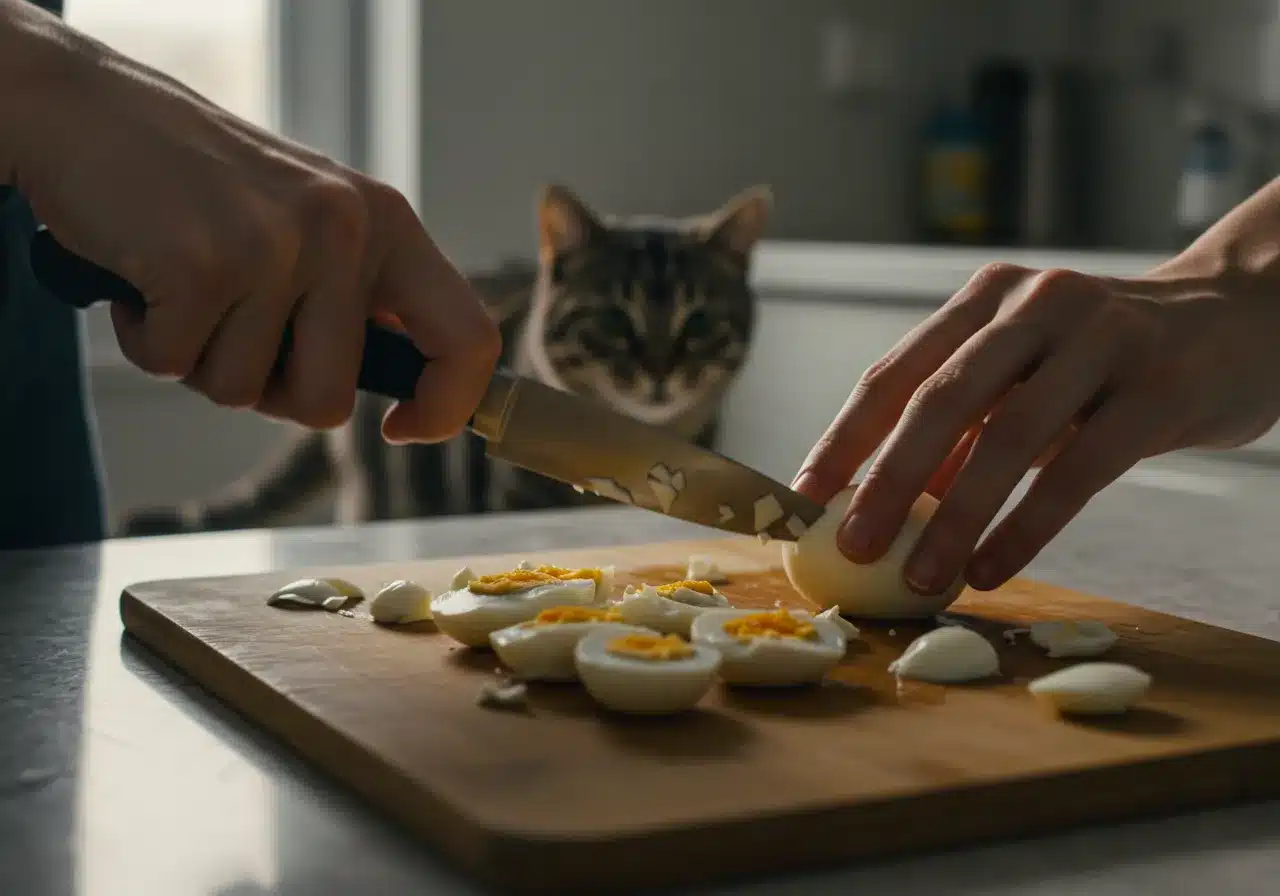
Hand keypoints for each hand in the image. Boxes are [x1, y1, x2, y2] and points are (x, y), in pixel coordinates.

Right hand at [8, 13, 499, 440]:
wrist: (89, 112)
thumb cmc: (204, 187)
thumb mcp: (311, 223)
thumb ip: (359, 297)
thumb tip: (409, 394)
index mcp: (386, 224)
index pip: (466, 338)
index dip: (447, 406)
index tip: (401, 427)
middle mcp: (343, 230)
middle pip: (329, 401)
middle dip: (271, 392)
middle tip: (232, 328)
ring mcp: (274, 244)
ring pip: (244, 392)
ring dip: (201, 359)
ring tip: (185, 284)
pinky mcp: (200, 263)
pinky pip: (174, 364)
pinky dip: (146, 339)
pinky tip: (144, 276)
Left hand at [792, 260, 1279, 593]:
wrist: (1240, 319)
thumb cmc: (1108, 360)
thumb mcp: (1028, 374)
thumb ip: (966, 426)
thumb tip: (889, 504)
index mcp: (987, 302)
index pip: (896, 373)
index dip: (845, 439)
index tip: (802, 499)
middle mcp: (1035, 307)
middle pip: (941, 401)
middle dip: (886, 481)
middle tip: (851, 547)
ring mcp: (1101, 339)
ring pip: (1008, 437)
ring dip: (956, 518)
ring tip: (921, 578)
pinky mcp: (1158, 389)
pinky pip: (1079, 470)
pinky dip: (1027, 526)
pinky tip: (993, 568)